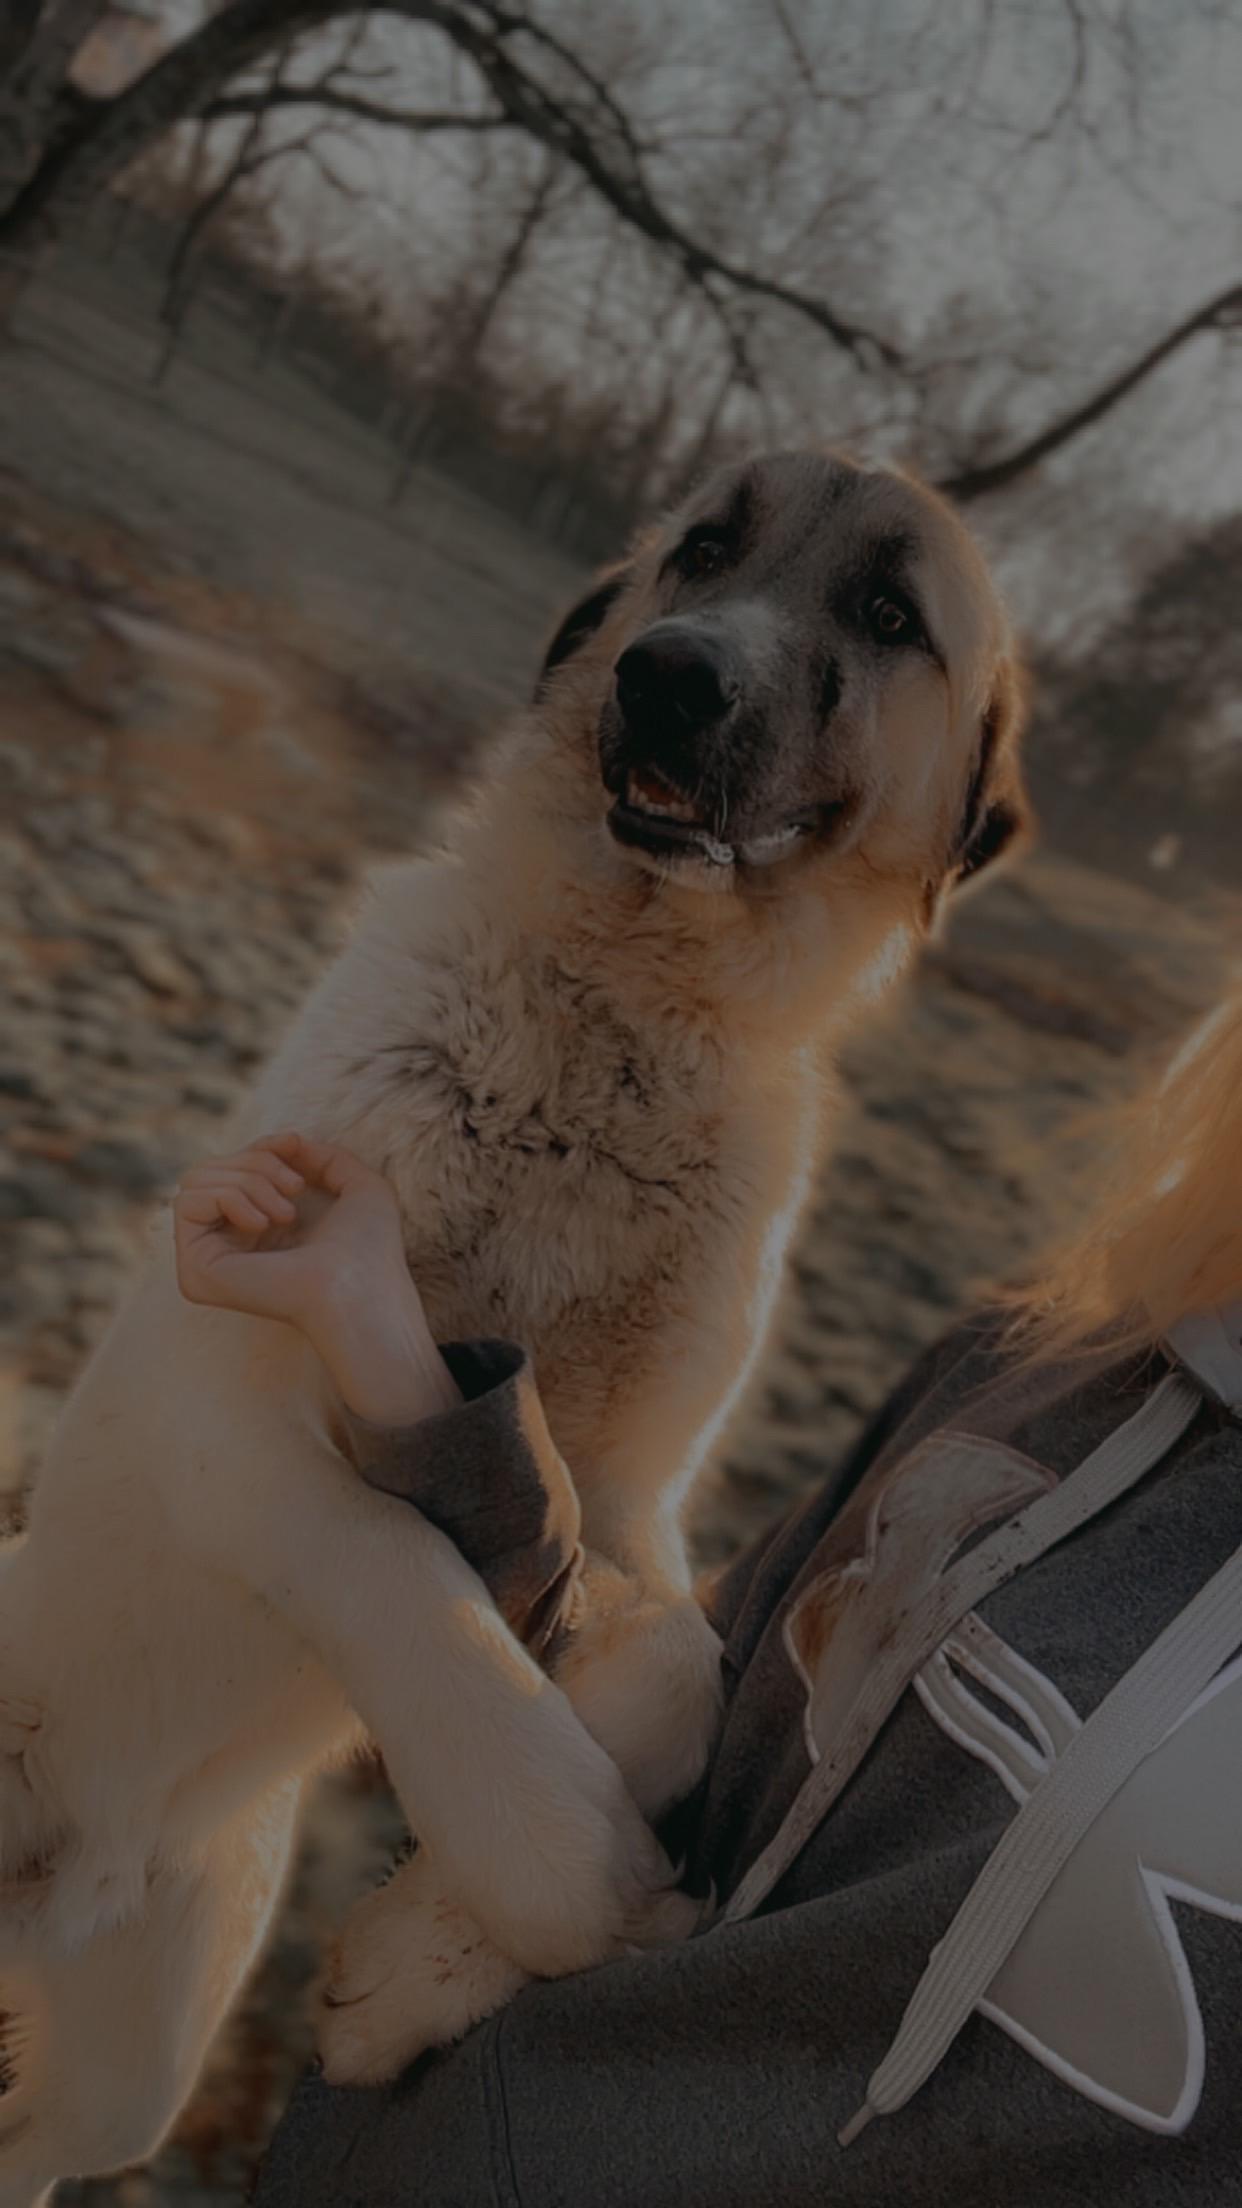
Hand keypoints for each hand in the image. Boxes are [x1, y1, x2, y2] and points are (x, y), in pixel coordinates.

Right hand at [173, 1132, 458, 1423]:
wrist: (359, 1286)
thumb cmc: (369, 1248)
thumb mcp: (357, 1185)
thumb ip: (323, 1157)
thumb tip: (286, 1142)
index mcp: (261, 1229)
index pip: (234, 1169)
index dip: (261, 1147)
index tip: (293, 1143)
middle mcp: (230, 1245)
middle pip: (213, 1168)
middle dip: (257, 1163)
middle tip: (295, 1188)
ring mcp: (209, 1259)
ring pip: (196, 1181)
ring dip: (248, 1181)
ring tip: (285, 1214)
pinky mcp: (195, 1271)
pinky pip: (186, 1203)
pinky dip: (228, 1197)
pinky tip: (262, 1225)